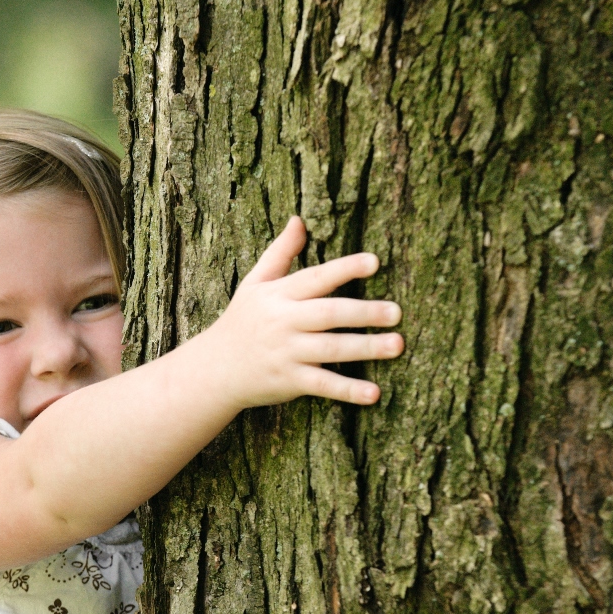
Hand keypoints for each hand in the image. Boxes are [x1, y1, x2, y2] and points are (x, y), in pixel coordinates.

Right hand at [200, 216, 403, 408]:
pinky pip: (323, 385)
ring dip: (366, 348)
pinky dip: (348, 391)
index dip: (345, 269)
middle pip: (328, 314)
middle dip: (364, 312)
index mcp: (278, 295)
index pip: (315, 278)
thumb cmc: (243, 321)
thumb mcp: (255, 283)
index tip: (375, 261)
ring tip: (398, 345)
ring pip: (331, 349)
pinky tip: (374, 393)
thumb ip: (281, 252)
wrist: (214, 369)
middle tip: (397, 311)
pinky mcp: (290, 381)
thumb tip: (299, 220)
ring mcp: (287, 353)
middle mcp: (283, 322)